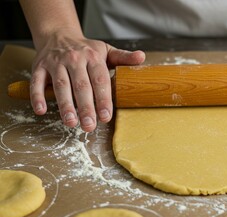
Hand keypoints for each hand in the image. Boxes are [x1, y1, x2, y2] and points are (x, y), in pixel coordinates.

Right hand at [30, 35, 144, 131]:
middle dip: (86, 107)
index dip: (103, 98)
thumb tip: (142, 57)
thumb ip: (123, 58)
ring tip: (71, 122)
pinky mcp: (39, 67)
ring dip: (65, 105)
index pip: (100, 80)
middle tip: (90, 125)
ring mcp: (56, 63)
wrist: (59, 34)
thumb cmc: (86, 49)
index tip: (106, 116)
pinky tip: (42, 111)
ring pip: (61, 85)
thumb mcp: (106, 50)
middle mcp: (74, 59)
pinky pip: (37, 82)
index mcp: (93, 57)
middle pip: (81, 86)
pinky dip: (37, 96)